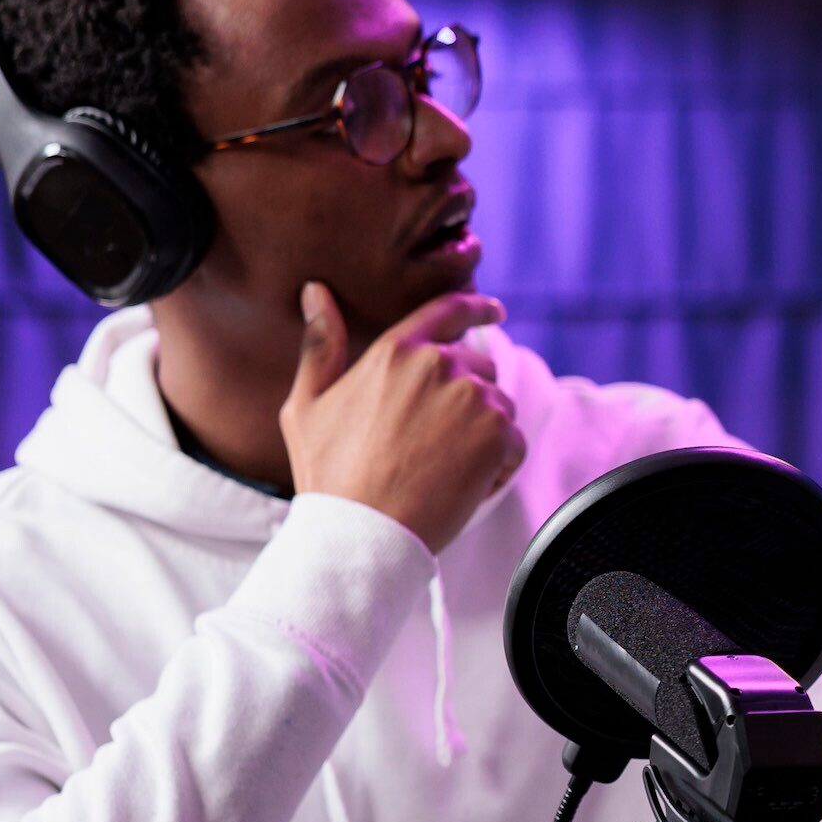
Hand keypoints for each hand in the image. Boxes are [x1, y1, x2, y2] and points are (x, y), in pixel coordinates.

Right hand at [281, 282, 526, 551]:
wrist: (363, 531)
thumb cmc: (331, 476)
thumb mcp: (307, 405)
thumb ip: (319, 345)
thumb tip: (316, 291)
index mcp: (396, 350)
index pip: (447, 310)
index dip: (476, 306)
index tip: (494, 310)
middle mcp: (439, 364)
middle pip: (479, 365)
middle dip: (468, 397)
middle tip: (435, 443)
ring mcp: (472, 396)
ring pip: (499, 404)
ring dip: (482, 433)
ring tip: (441, 468)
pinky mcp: (498, 432)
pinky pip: (514, 442)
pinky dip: (498, 465)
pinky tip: (462, 485)